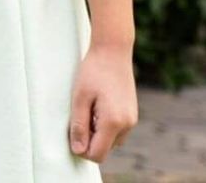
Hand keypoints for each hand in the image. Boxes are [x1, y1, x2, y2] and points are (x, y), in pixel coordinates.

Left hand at [69, 43, 137, 162]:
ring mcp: (132, 120)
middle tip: (80, 114)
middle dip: (89, 139)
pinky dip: (105, 126)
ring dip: (97, 133)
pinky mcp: (132, 115)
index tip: (72, 130)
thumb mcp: (79, 98)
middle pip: (104, 150)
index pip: (97, 154)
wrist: (113, 51)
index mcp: (113, 122)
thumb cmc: (93, 71)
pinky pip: (116, 132)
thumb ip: (79, 126)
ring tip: (89, 108)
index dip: (81, 149)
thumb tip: (78, 150)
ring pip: (111, 142)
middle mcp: (127, 125)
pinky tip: (97, 106)